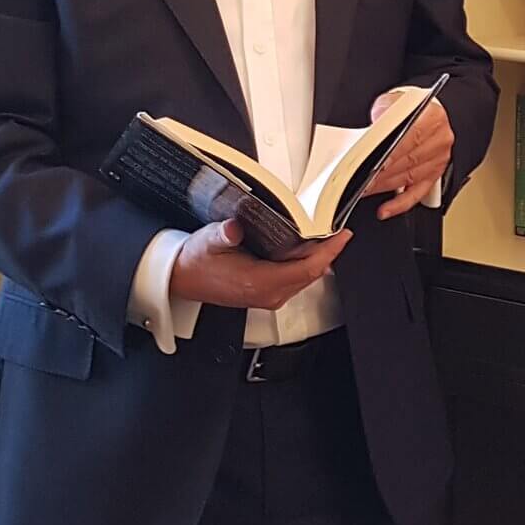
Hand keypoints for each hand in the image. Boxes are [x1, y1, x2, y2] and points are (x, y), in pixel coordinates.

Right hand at [166, 219, 350, 310]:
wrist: (182, 278)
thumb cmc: (196, 262)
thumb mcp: (208, 241)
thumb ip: (224, 234)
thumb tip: (234, 228)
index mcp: (260, 283)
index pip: (307, 269)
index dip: (329, 252)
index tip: (342, 236)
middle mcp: (269, 294)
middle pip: (311, 273)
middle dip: (327, 251)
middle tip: (337, 229)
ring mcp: (268, 295)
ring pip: (305, 277)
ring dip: (317, 257)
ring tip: (325, 235)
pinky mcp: (266, 292)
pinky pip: (295, 278)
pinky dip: (305, 262)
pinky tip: (305, 247)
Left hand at [365, 91, 453, 218]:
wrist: (431, 113)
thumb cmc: (412, 107)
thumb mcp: (396, 98)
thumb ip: (385, 109)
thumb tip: (375, 123)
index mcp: (432, 117)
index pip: (409, 138)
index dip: (391, 153)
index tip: (373, 163)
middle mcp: (439, 140)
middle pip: (407, 161)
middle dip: (380, 174)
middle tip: (360, 181)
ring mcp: (438, 160)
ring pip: (408, 178)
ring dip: (384, 187)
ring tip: (363, 191)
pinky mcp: (434, 175)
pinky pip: (417, 194)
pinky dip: (400, 204)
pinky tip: (385, 209)